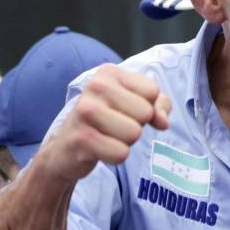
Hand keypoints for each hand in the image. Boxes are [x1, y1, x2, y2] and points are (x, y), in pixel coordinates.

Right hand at [41, 64, 170, 180]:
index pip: (152, 92)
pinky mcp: (81, 138)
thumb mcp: (133, 103)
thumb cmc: (106, 121)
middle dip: (136, 125)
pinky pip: (121, 153)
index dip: (147, 107)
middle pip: (145, 113)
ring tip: (107, 136)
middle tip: (114, 126)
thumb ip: (158, 105)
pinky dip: (115, 156)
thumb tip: (163, 122)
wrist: (66, 147)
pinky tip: (99, 149)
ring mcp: (85, 111)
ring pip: (134, 133)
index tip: (126, 110)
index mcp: (109, 72)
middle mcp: (95, 86)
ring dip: (125, 142)